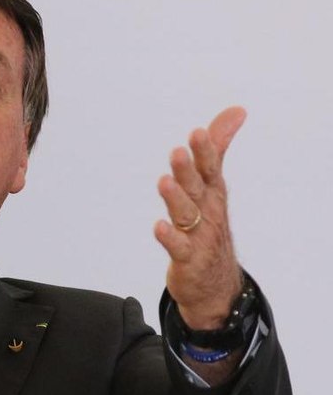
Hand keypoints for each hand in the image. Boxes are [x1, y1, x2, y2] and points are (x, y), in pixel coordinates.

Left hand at [154, 106, 245, 329]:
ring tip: (164, 182)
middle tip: (178, 152)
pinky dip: (169, 237)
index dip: (205, 151)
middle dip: (188, 170)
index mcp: (212, 193)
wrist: (216, 283)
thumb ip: (217, 148)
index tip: (198, 132)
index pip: (210, 168)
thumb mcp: (214, 185)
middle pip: (197, 188)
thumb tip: (236, 111)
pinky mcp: (187, 259)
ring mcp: (199, 236)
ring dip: (175, 198)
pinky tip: (159, 227)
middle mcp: (207, 212)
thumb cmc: (210, 226)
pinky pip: (178, 247)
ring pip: (186, 214)